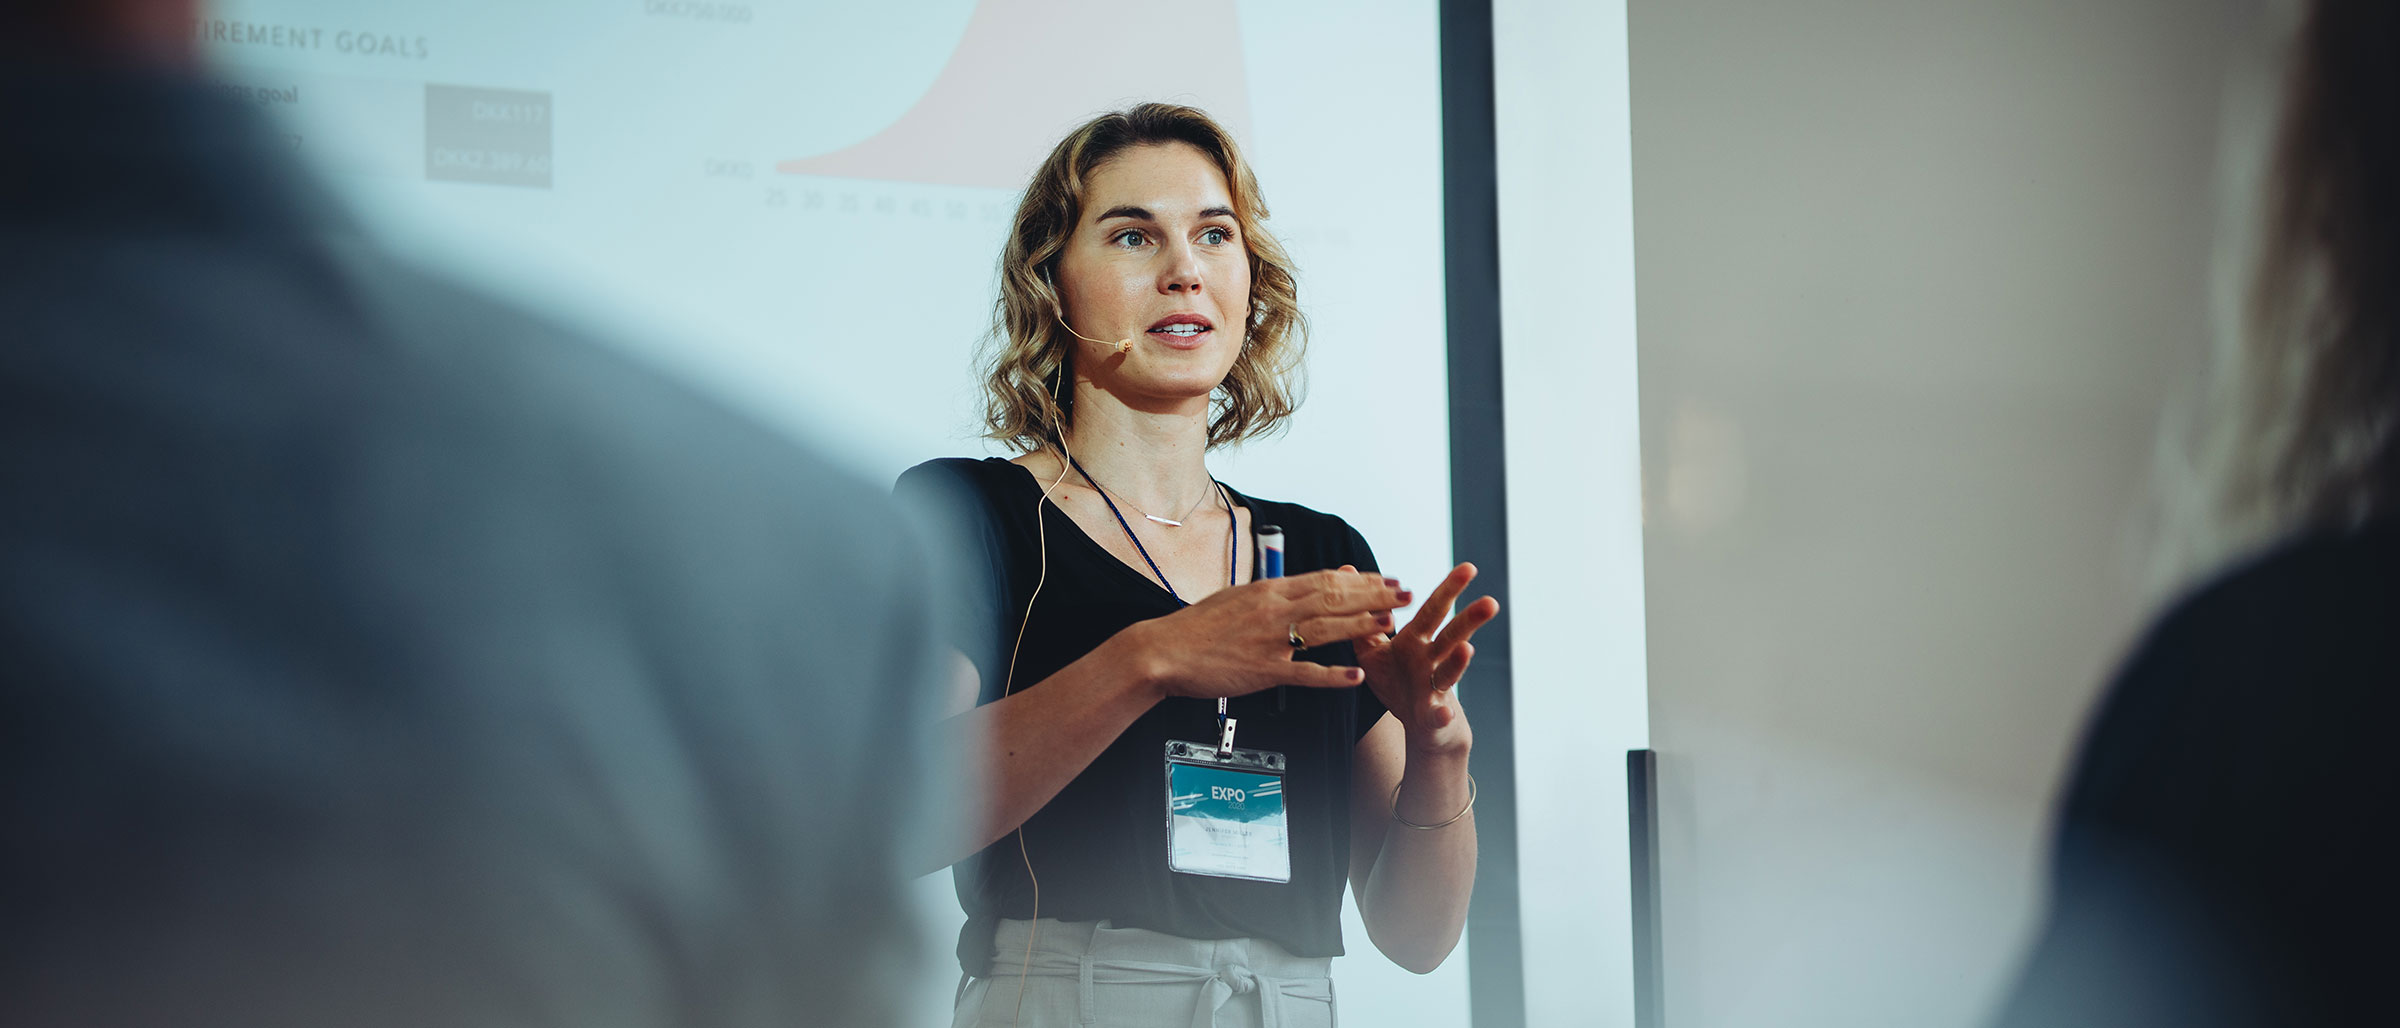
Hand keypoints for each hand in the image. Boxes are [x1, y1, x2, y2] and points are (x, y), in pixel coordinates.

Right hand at [1133, 569, 1409, 700]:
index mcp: (1269, 590)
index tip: (1387, 578)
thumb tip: (1303, 583)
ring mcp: (1270, 641)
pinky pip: (1305, 673)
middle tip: (1406, 593)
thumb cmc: (1200, 627)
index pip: (1325, 580)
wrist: (1164, 650)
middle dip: (1375, 595)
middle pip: (1334, 598)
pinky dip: (1332, 675)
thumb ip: (1274, 593)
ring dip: (1363, 625)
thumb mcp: (1238, 598)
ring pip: (1326, 629)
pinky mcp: (1263, 671)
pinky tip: (1356, 676)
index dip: (1361, 580)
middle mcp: (1274, 610)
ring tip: (1392, 623)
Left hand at [1354, 562, 1498, 755]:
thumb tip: (1349, 570)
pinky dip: (1441, 715)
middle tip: (1490, 603)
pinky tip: (1445, 713)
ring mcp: (1434, 688)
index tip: (1469, 568)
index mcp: (1417, 640)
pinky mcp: (1430, 715)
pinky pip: (1435, 715)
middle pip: (1453, 636)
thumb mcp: (1373, 647)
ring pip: (1449, 673)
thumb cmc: (1396, 679)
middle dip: (1470, 619)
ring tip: (1466, 649)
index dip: (1450, 590)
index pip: (1434, 610)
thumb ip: (1364, 614)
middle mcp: (1432, 660)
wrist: (1415, 723)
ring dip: (1458, 663)